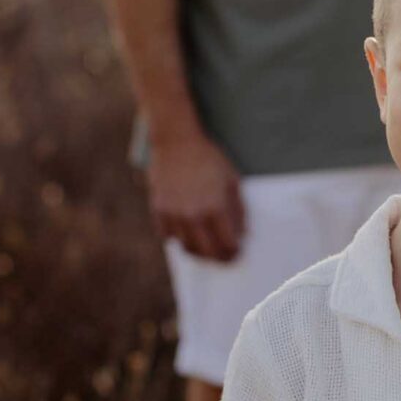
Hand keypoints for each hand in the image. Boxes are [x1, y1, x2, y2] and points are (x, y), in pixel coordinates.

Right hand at [149, 130, 245, 261]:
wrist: (177, 142)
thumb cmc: (208, 159)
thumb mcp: (232, 181)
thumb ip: (238, 210)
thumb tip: (242, 234)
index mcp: (215, 207)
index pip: (227, 244)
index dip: (233, 252)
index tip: (236, 253)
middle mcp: (193, 214)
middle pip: (206, 252)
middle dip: (218, 258)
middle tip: (223, 257)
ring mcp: (173, 214)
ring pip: (186, 247)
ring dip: (198, 250)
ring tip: (206, 246)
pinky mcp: (158, 210)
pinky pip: (167, 236)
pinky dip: (177, 238)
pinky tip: (186, 232)